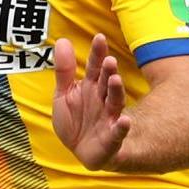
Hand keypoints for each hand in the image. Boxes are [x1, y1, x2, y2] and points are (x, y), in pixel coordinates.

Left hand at [51, 34, 131, 169]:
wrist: (82, 150)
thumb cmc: (75, 121)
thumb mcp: (63, 95)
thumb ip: (64, 70)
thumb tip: (63, 41)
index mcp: (90, 88)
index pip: (94, 67)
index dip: (97, 54)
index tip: (99, 37)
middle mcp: (102, 100)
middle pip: (106, 83)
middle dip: (108, 71)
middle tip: (110, 60)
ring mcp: (108, 118)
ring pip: (115, 102)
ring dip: (116, 91)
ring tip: (116, 80)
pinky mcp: (112, 138)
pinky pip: (118, 132)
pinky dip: (122, 127)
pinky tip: (125, 121)